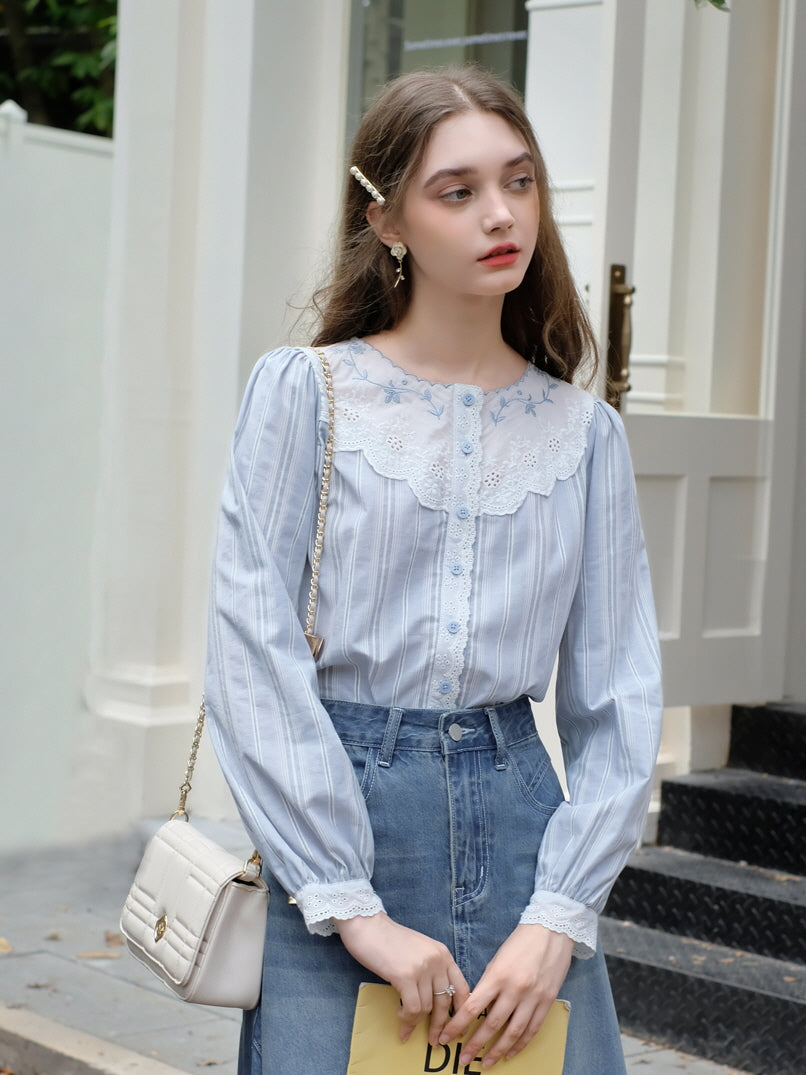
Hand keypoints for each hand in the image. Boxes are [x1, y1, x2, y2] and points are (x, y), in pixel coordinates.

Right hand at [337, 912, 469, 1044]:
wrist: (367, 925)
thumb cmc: (389, 939)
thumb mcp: (420, 950)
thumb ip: (431, 969)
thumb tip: (435, 998)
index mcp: (443, 954)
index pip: (462, 988)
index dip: (461, 1012)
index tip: (457, 1028)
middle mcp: (437, 960)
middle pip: (446, 1002)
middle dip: (441, 1025)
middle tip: (434, 1040)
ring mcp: (422, 968)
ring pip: (427, 1008)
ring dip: (416, 1023)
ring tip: (406, 1026)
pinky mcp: (405, 976)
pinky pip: (412, 1008)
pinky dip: (407, 1020)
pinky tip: (400, 1018)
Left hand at [439, 923, 573, 1068]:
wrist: (552, 930)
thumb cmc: (520, 942)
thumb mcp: (497, 959)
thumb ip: (488, 983)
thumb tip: (476, 1006)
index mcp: (497, 976)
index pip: (472, 1008)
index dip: (457, 1026)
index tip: (445, 1038)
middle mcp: (515, 990)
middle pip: (492, 1025)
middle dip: (475, 1045)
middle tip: (463, 1060)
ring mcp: (532, 998)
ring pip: (513, 1032)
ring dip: (498, 1051)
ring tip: (486, 1063)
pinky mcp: (547, 1002)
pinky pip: (532, 1029)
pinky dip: (520, 1044)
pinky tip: (510, 1053)